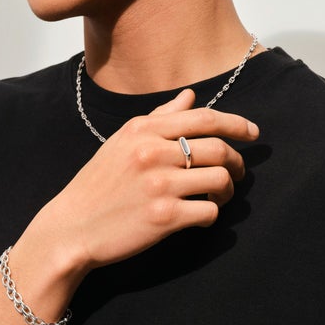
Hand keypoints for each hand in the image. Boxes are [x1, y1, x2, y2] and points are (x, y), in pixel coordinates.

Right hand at [35, 88, 258, 272]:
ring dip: (227, 190)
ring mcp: (160, 185)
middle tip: (236, 174)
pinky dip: (211, 214)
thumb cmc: (95, 187)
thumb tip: (190, 96)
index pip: (203, 118)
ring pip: (220, 179)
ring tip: (218, 197)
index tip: (252, 133)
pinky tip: (200, 216)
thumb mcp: (120, 143)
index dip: (237, 124)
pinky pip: (209, 211)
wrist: (71, 228)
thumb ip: (157, 118)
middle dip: (237, 162)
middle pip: (219, 149)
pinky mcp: (164, 217)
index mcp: (143, 131)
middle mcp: (153, 153)